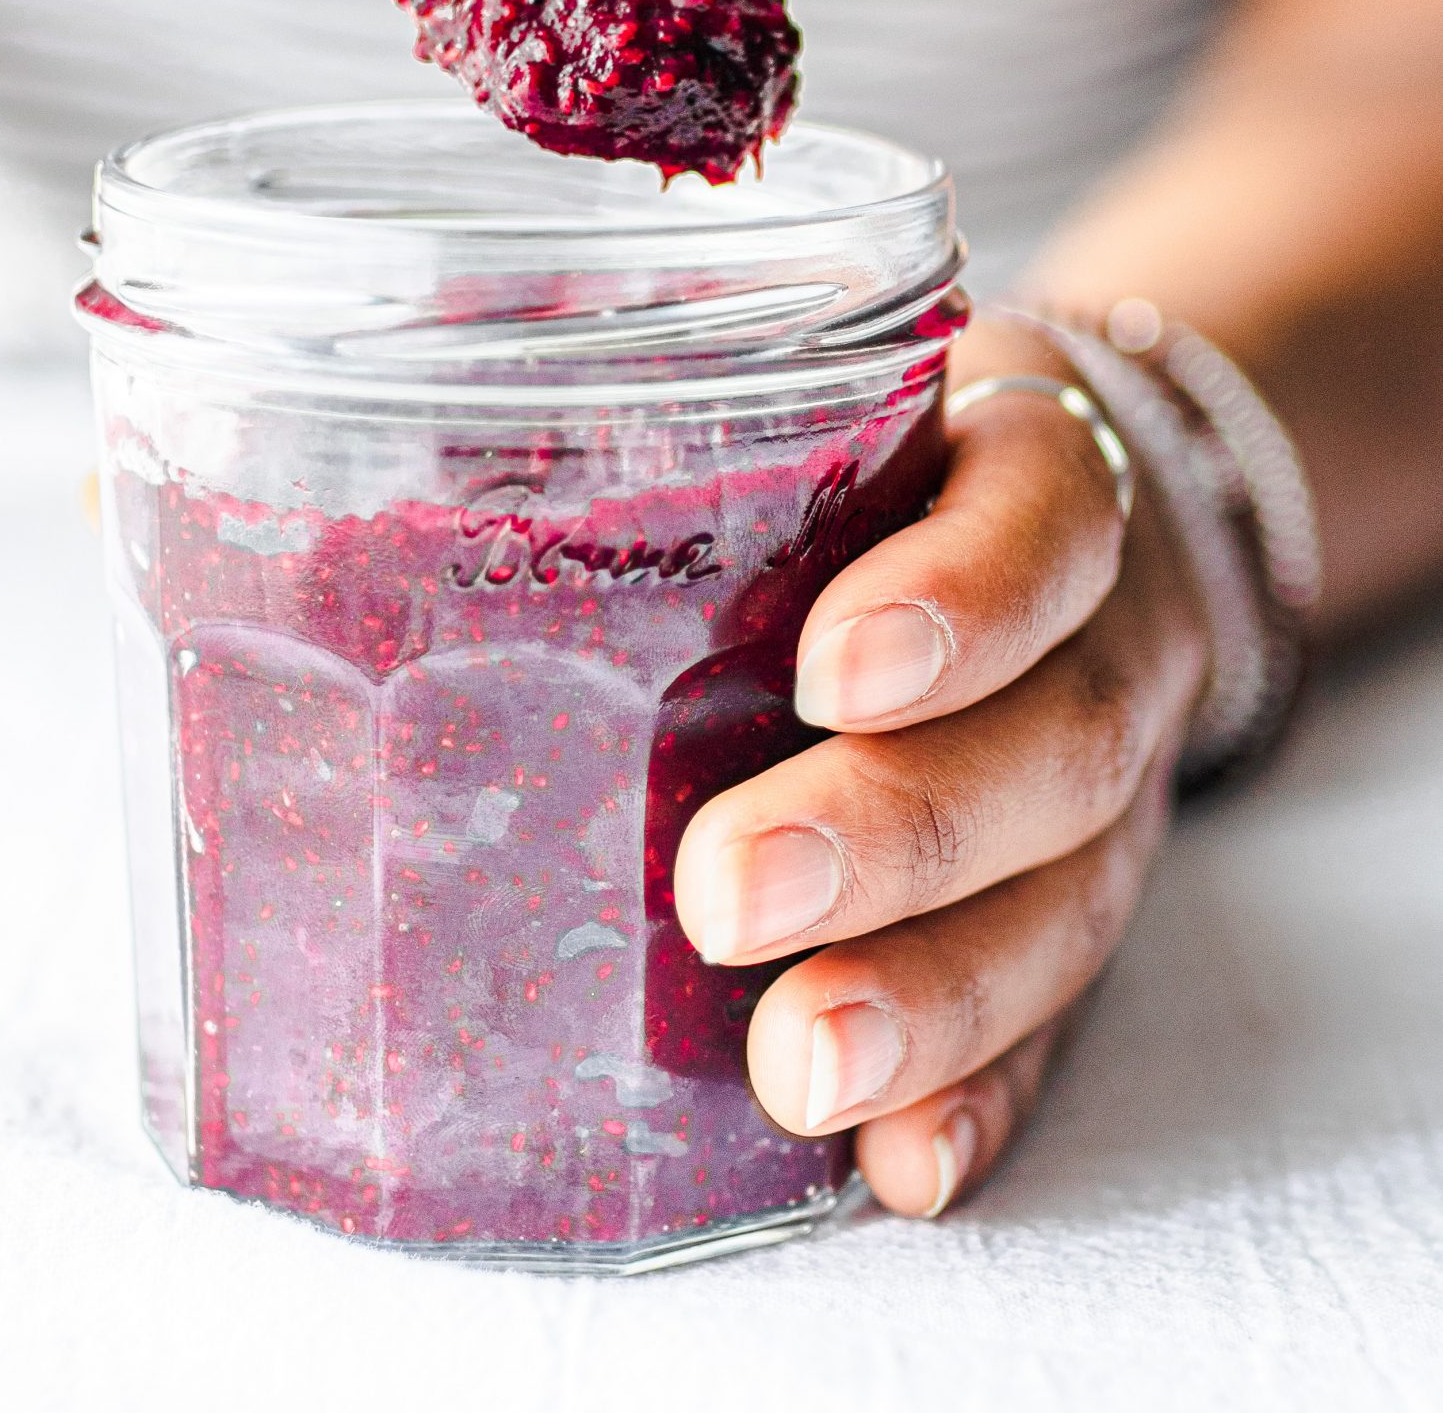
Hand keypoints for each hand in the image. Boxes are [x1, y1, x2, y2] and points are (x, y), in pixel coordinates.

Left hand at [674, 313, 1208, 1216]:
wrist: (1068, 514)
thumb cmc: (886, 448)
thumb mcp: (834, 380)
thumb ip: (686, 391)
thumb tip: (427, 390)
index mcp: (1043, 474)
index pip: (1046, 519)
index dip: (960, 600)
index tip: (826, 668)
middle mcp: (1106, 640)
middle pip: (1056, 741)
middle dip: (896, 832)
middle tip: (729, 894)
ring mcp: (1112, 792)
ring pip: (1070, 901)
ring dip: (935, 996)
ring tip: (802, 1067)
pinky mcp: (1079, 907)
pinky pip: (1062, 1020)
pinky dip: (985, 1095)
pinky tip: (902, 1159)